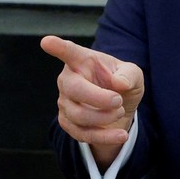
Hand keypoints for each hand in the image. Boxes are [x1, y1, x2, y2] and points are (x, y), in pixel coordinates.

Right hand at [41, 35, 143, 162]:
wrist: (119, 109)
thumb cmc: (122, 84)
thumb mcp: (133, 75)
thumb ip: (129, 75)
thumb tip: (119, 83)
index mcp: (81, 60)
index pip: (68, 52)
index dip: (57, 47)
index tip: (46, 42)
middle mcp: (68, 79)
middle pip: (74, 89)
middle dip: (98, 98)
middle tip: (118, 101)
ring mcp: (65, 101)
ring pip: (78, 115)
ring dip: (104, 117)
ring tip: (118, 111)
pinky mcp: (67, 122)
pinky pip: (82, 134)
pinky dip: (104, 136)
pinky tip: (120, 134)